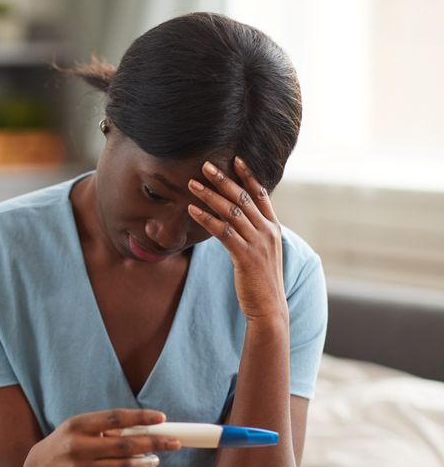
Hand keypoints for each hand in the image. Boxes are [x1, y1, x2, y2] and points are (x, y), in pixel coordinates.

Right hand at [24, 409, 180, 466]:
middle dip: (154, 444)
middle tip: (173, 442)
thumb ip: (106, 426)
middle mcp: (79, 447)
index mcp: (79, 425)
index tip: (161, 418)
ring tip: (156, 459)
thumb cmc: (69, 442)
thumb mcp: (79, 426)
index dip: (140, 417)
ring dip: (147, 464)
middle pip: (125, 445)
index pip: (115, 418)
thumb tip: (145, 428)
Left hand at [186, 157, 287, 322]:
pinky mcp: (246, 256)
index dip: (248, 175)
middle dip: (223, 179)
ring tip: (192, 183)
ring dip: (210, 195)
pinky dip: (207, 219)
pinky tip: (192, 210)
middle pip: (243, 198)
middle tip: (205, 165)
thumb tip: (233, 221)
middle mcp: (267, 231)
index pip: (261, 194)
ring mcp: (258, 243)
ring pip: (232, 212)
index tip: (235, 159)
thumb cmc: (260, 280)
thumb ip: (251, 233)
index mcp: (273, 228)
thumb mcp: (260, 252)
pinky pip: (223, 232)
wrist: (269, 307)